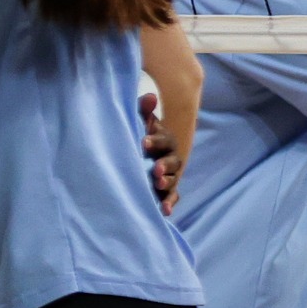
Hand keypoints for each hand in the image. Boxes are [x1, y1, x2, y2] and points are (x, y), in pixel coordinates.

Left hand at [139, 92, 183, 215]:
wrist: (134, 152)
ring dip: (167, 182)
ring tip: (157, 183)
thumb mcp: (136, 120)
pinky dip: (170, 203)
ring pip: (173, 179)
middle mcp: (169, 157)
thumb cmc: (136, 133)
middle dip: (165, 165)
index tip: (142, 143)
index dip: (155, 141)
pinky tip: (164, 210)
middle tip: (155, 169)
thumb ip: (142, 110)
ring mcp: (168, 175)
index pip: (164, 139)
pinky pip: (172, 196)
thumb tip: (150, 97)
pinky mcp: (165, 190)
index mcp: (163, 139)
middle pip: (173, 161)